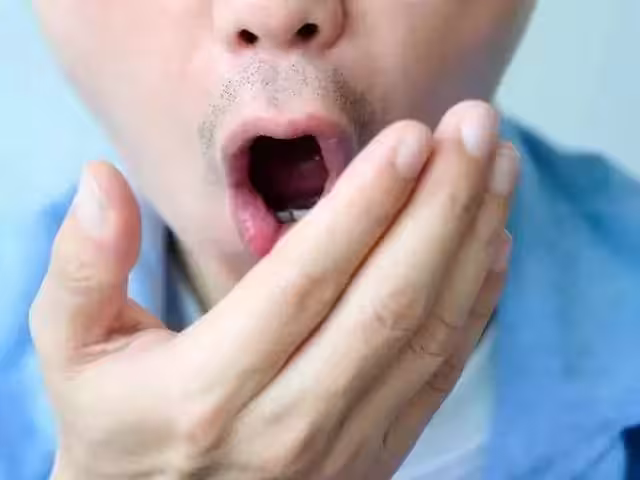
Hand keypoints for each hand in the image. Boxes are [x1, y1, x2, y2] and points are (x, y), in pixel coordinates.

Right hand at [30, 101, 517, 479]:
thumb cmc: (117, 427)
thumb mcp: (73, 352)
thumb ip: (83, 268)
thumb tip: (102, 183)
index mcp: (208, 391)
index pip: (304, 282)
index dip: (363, 205)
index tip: (411, 137)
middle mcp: (288, 423)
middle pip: (386, 302)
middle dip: (440, 206)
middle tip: (474, 127)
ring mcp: (343, 447)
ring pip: (426, 334)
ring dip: (470, 242)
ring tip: (498, 167)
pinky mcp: (376, 453)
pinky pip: (439, 374)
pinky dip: (476, 304)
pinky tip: (494, 243)